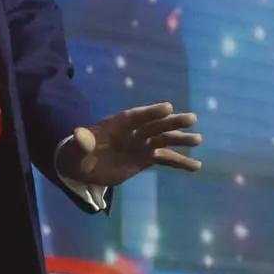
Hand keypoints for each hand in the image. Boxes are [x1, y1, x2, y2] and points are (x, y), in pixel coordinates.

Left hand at [58, 102, 201, 187]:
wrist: (83, 166)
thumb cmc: (77, 153)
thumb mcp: (75, 149)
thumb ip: (80, 142)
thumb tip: (78, 135)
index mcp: (117, 124)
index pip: (136, 116)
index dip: (151, 112)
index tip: (168, 108)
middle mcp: (134, 131)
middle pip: (155, 125)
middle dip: (172, 122)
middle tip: (192, 119)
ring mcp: (142, 144)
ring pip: (165, 140)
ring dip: (181, 139)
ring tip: (198, 139)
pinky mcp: (146, 158)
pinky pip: (166, 159)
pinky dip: (181, 162)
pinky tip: (196, 166)